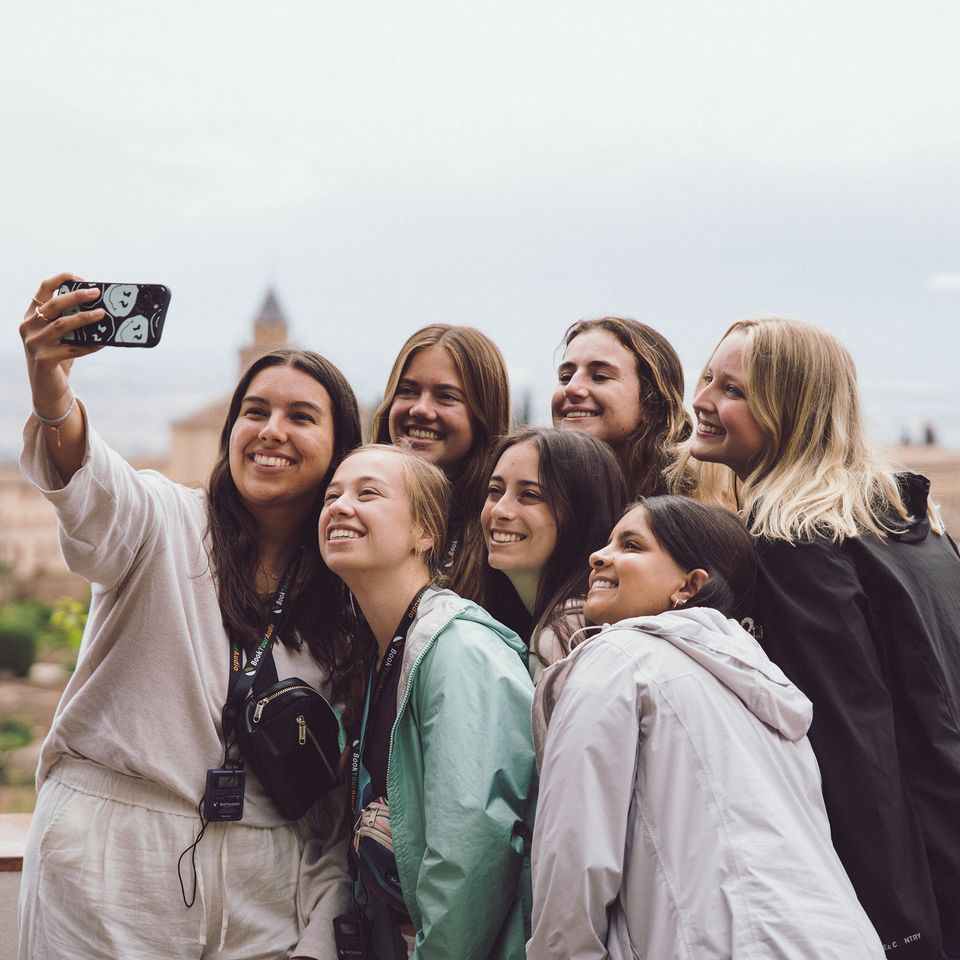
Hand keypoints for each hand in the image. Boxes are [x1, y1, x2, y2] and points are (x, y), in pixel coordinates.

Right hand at [20, 273, 104, 416]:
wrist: (48, 388)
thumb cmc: (58, 357)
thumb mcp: (61, 336)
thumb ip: (70, 321)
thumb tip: (101, 308)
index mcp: (31, 316)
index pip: (43, 289)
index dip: (62, 280)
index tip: (81, 278)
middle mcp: (28, 327)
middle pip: (53, 305)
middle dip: (76, 296)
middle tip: (96, 293)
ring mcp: (34, 343)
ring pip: (61, 325)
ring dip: (84, 318)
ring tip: (103, 314)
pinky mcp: (43, 360)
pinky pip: (71, 349)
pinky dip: (89, 345)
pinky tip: (103, 342)